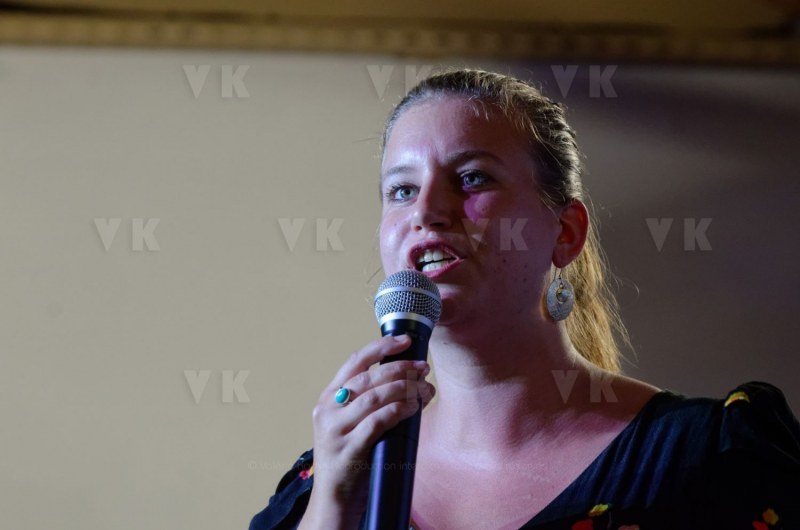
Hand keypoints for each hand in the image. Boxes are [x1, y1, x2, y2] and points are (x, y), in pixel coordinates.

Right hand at [298, 334, 434, 529]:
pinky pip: (378, 420)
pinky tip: (414, 408)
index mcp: (328, 398)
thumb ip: (368, 403)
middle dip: (401, 369)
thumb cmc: (350, 460)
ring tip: (425, 390)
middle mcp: (327, 409)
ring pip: (375, 396)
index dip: (382, 347)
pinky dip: (399, 410)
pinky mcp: (348, 448)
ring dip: (406, 389)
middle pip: (369, 377)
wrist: (333, 501)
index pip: (355, 361)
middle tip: (424, 369)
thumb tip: (407, 379)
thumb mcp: (350, 425)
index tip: (405, 340)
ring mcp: (335, 429)